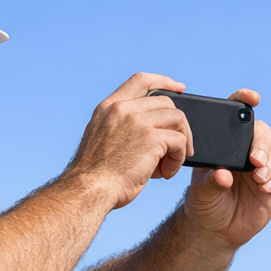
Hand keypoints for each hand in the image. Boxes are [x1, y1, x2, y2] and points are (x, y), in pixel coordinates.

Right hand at [64, 72, 192, 208]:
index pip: (141, 80)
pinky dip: (179, 158)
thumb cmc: (96, 176)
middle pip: (166, 102)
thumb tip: (152, 130)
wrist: (89, 190)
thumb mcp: (101, 139)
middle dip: (179, 124)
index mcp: (108, 107)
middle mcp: (122, 109)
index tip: (179, 88)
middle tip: (180, 146)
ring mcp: (137, 121)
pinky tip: (168, 172)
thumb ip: (120, 127)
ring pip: (177, 118)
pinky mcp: (151, 138)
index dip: (164, 81)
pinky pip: (179, 141)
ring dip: (181, 141)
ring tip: (171, 162)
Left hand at [181, 89, 270, 246]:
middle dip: (261, 143)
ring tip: (258, 178)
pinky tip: (264, 188)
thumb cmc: (203, 204)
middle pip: (262, 131)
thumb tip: (224, 175)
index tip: (252, 98)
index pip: (236, 116)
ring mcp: (262, 164)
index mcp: (225, 143)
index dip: (245, 101)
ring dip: (270, 160)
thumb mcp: (200, 192)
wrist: (215, 230)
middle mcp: (245, 149)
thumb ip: (210, 182)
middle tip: (254, 161)